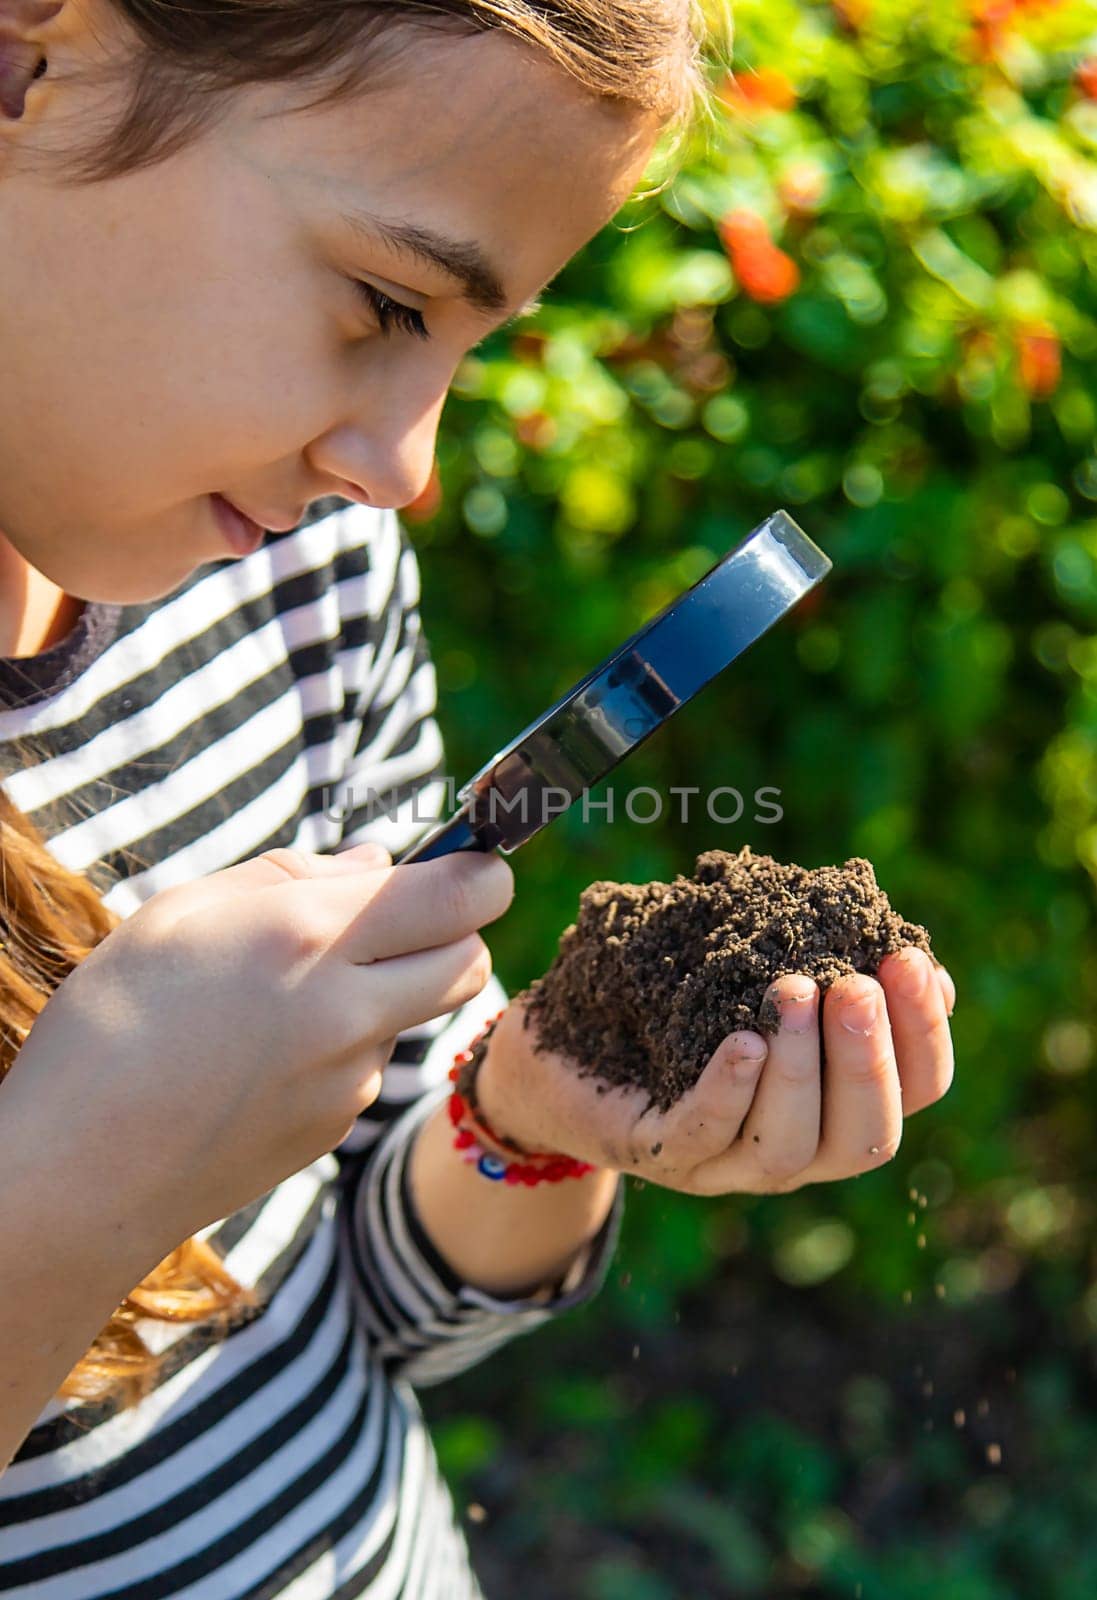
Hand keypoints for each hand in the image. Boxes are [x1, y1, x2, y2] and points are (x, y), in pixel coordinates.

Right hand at [7, 842, 513, 1246]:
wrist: (77, 1172)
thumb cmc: (113, 1021)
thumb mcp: (184, 910)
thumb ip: (294, 874)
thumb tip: (378, 863)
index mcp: (309, 935)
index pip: (465, 895)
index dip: (479, 871)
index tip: (464, 864)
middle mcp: (349, 1010)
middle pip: (471, 959)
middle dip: (455, 931)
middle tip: (397, 919)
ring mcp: (351, 1079)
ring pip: (415, 1013)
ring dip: (386, 991)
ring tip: (284, 998)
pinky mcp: (337, 1129)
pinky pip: (368, 1067)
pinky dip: (342, 1049)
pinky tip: (262, 1057)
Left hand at [475, 948, 954, 1195]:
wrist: (558, 1049)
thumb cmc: (674, 1007)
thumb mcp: (757, 981)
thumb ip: (831, 976)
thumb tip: (921, 964)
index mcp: (832, 1106)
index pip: (915, 1093)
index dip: (924, 1034)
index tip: (910, 962)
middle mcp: (789, 1151)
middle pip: (864, 1138)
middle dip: (868, 1061)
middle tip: (854, 985)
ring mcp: (721, 1164)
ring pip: (789, 1149)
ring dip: (801, 1070)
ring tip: (793, 992)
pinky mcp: (653, 1152)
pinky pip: (702, 1135)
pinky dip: (729, 1092)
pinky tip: (742, 1042)